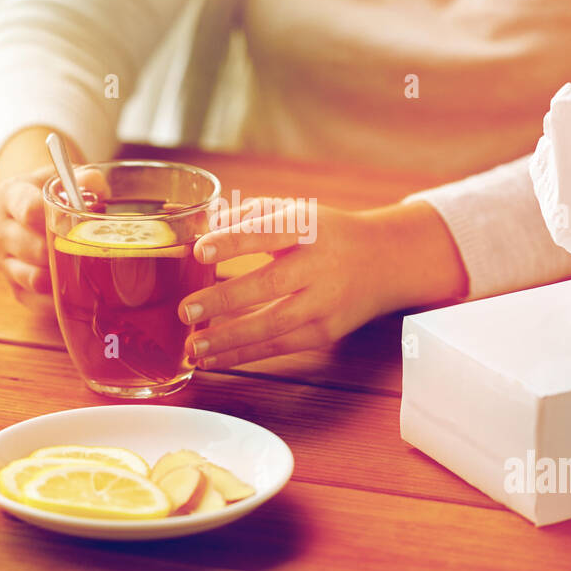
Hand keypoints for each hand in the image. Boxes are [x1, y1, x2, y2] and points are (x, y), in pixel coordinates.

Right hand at [0, 162, 107, 308]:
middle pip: (33, 248)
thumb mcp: (67, 178)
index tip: (77, 220)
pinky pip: (38, 301)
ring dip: (63, 276)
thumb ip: (85, 178)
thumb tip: (92, 186)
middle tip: (87, 246)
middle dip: (64, 249)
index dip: (57, 218)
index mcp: (11, 195)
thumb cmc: (54, 194)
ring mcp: (2, 261)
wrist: (30, 211)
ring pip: (33, 278)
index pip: (29, 209)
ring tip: (83, 266)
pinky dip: (60, 299)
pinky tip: (77, 288)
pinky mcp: (13, 287)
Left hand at [177, 199, 466, 368]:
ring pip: (274, 325)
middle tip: (186, 310)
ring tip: (193, 346)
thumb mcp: (294, 211)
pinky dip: (243, 355)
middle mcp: (319, 265)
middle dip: (225, 299)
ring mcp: (324, 303)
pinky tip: (212, 358)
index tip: (200, 251)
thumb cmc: (325, 234)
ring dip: (230, 338)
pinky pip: (278, 347)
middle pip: (271, 283)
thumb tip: (201, 225)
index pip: (269, 231)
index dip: (234, 240)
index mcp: (308, 227)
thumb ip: (248, 216)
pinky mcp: (324, 332)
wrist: (384, 262)